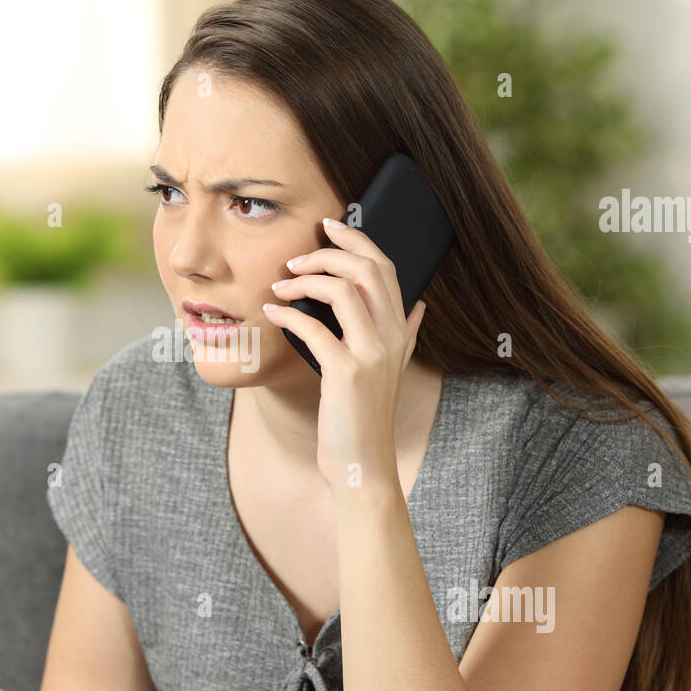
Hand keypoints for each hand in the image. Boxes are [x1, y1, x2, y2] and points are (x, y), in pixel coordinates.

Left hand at [262, 216, 426, 492]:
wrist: (364, 464)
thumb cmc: (365, 415)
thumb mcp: (393, 371)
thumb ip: (405, 335)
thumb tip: (418, 306)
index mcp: (399, 330)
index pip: (386, 268)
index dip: (358, 240)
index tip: (329, 226)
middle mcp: (391, 337)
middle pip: (366, 269)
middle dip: (327, 253)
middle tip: (296, 258)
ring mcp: (371, 354)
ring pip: (342, 289)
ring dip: (305, 279)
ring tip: (280, 285)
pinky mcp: (346, 373)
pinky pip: (314, 327)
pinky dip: (288, 313)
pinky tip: (272, 313)